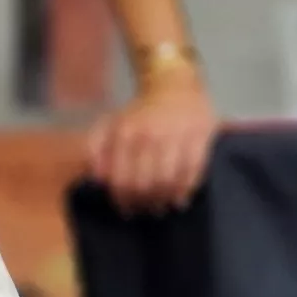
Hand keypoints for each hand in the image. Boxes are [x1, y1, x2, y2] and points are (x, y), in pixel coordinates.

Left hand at [85, 77, 216, 212]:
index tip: (126, 210)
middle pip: (144, 184)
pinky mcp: (200, 137)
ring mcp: (175, 136)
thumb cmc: (140, 112)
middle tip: (146, 210)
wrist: (175, 85)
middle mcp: (149, 135)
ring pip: (168, 181)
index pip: (120, 179)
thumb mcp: (111, 123)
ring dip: (163, 200)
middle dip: (144, 203)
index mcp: (124, 133)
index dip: (122, 200)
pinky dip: (185, 190)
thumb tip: (96, 178)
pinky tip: (180, 199)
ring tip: (162, 207)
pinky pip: (193, 172)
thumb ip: (96, 148)